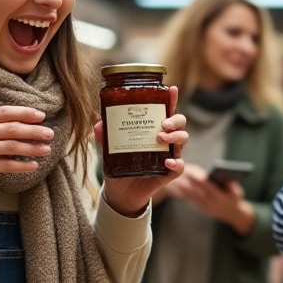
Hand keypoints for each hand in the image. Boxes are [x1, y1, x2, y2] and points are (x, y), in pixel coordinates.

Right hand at [0, 106, 53, 212]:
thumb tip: (30, 126)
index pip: (3, 112)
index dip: (24, 112)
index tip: (42, 116)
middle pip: (10, 128)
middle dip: (33, 131)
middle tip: (50, 134)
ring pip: (10, 146)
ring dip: (32, 148)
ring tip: (47, 150)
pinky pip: (6, 164)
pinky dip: (22, 165)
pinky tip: (35, 166)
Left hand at [99, 86, 188, 215]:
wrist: (120, 192)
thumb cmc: (118, 165)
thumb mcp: (108, 148)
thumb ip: (104, 136)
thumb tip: (98, 123)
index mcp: (152, 128)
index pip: (165, 111)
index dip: (171, 99)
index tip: (171, 89)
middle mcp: (164, 140)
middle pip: (180, 123)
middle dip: (175, 120)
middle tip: (162, 124)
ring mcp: (168, 155)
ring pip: (183, 140)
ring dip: (175, 136)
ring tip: (160, 138)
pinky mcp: (169, 173)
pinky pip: (180, 166)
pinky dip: (176, 163)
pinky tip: (167, 162)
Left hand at [159, 164, 254, 233]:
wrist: (231, 214)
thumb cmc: (235, 199)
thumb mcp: (238, 193)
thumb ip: (233, 186)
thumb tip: (228, 176)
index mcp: (220, 198)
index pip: (209, 187)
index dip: (201, 180)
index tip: (192, 172)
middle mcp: (209, 202)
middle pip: (196, 190)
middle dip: (187, 180)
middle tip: (179, 170)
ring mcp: (203, 205)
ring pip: (189, 195)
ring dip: (181, 186)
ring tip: (173, 175)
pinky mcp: (198, 206)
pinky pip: (188, 198)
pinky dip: (180, 192)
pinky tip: (173, 185)